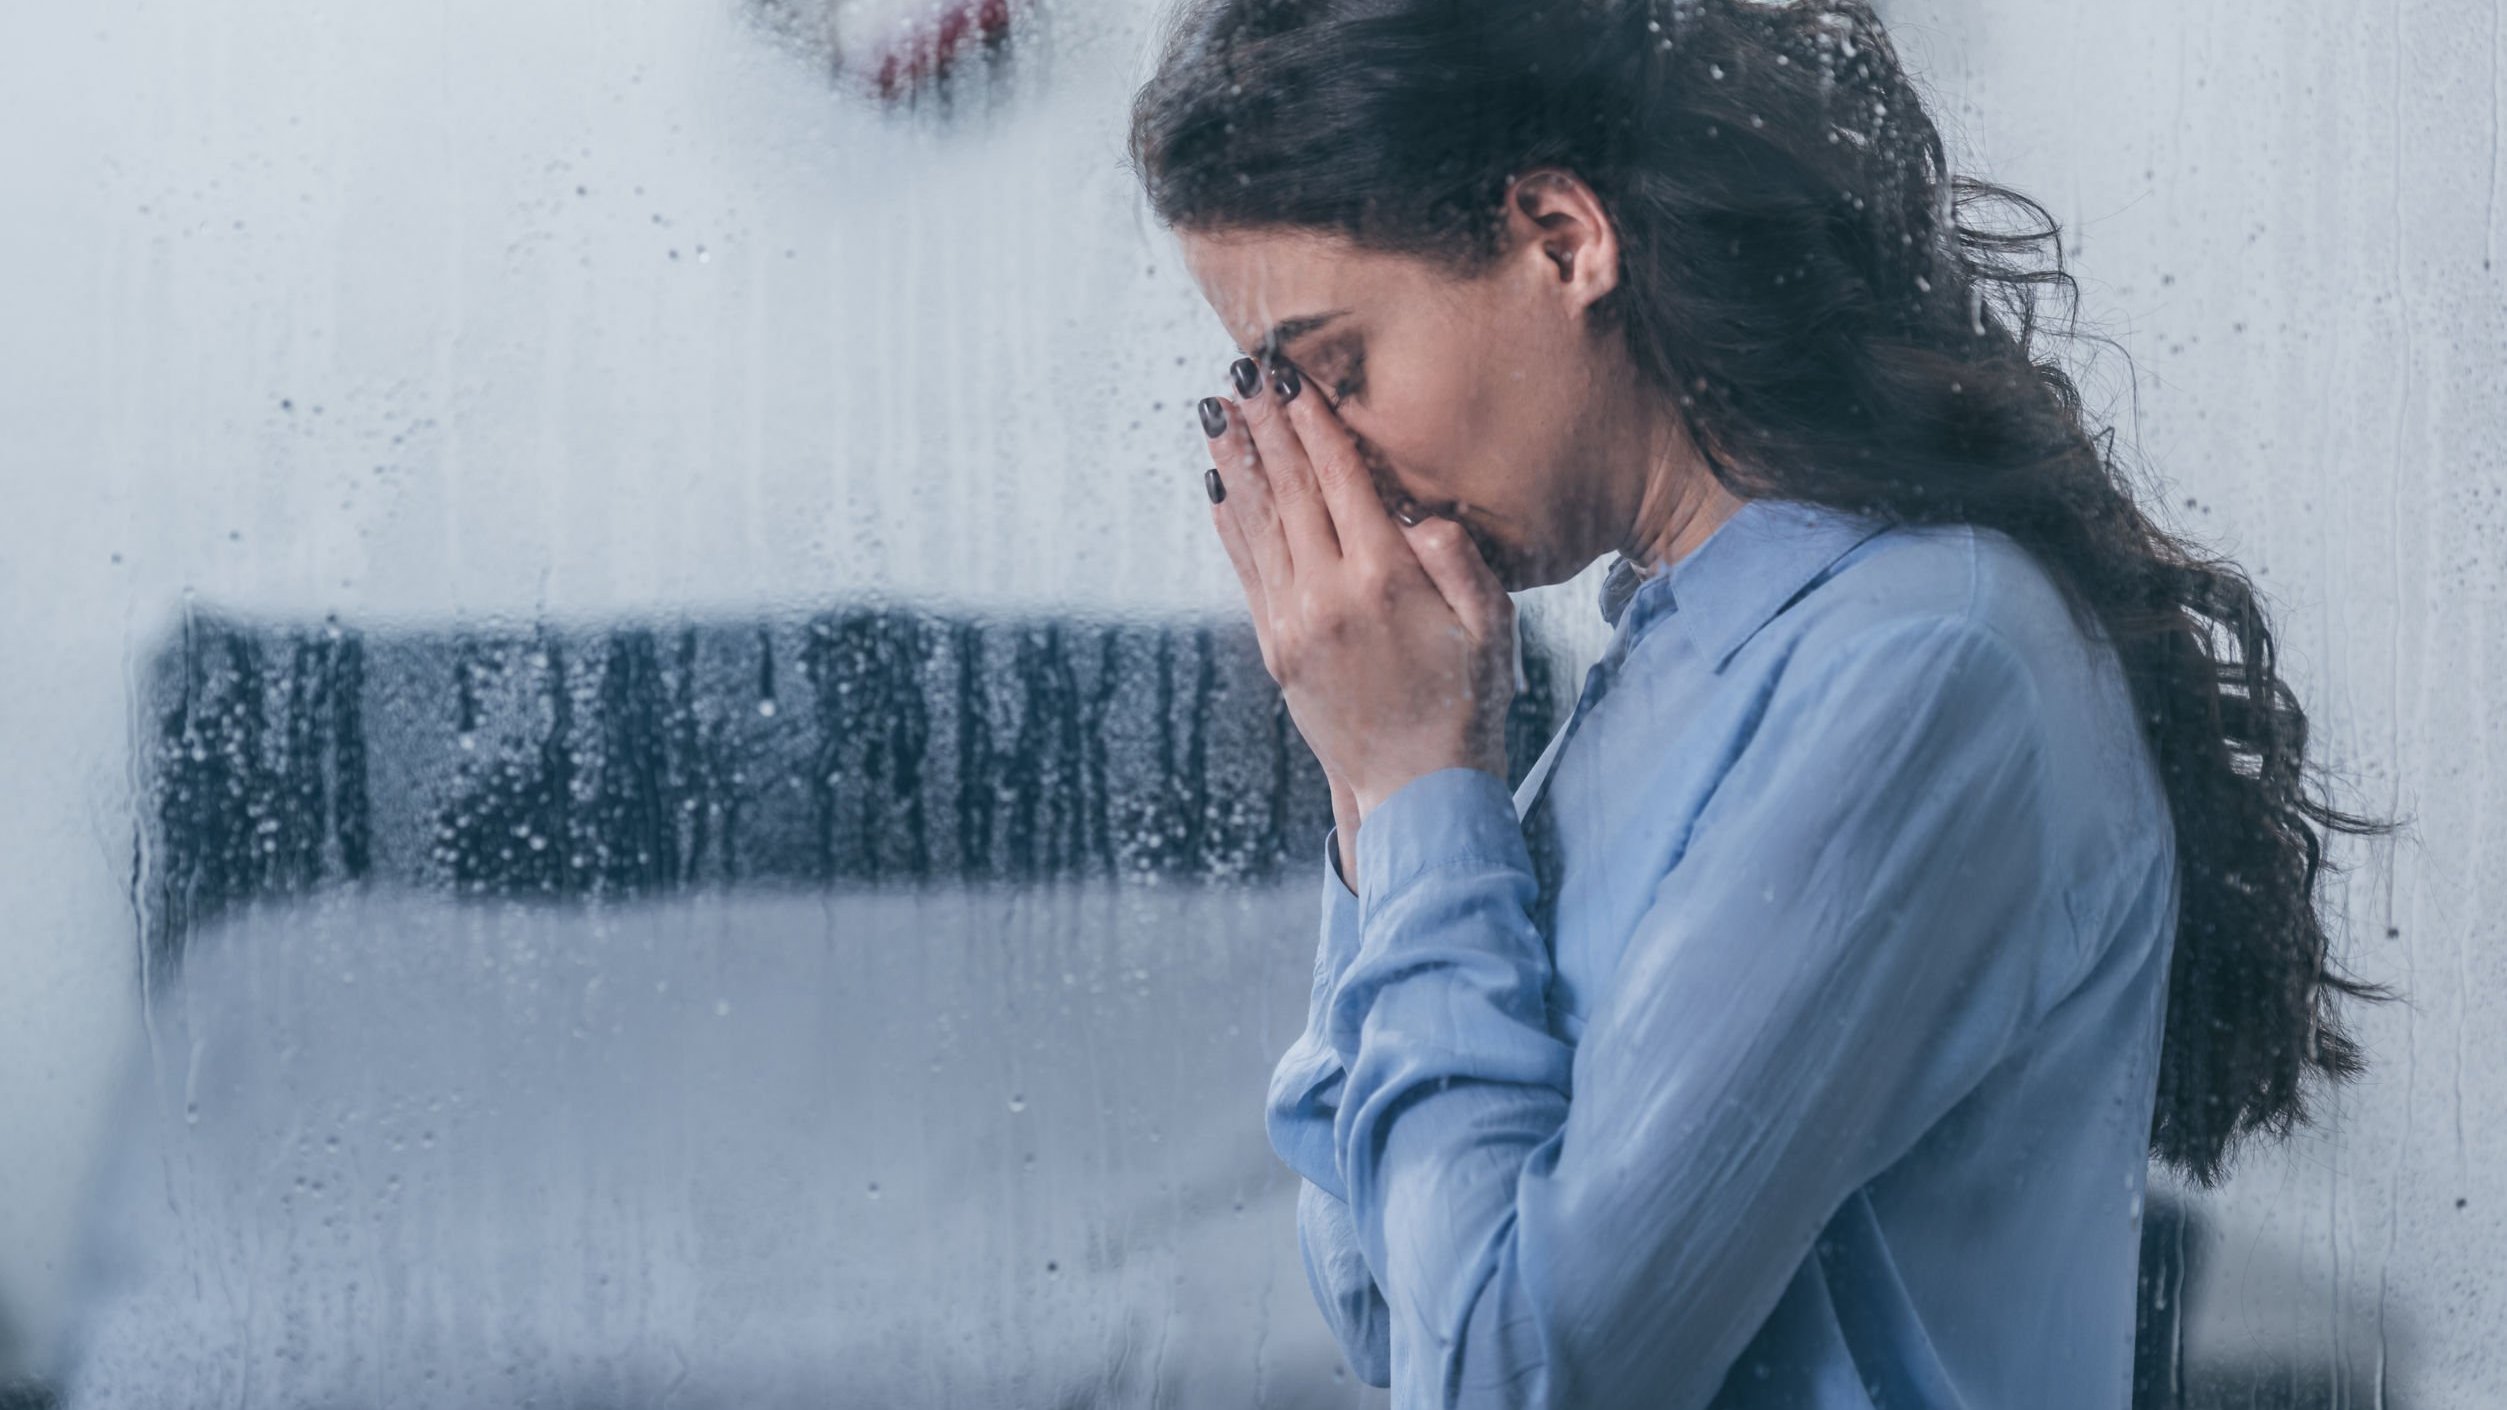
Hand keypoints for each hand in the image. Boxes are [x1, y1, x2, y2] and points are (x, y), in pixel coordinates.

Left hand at [1197, 358, 1515, 823]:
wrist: (1415, 788)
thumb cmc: (1467, 701)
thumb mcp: (1490, 626)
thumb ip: (1457, 560)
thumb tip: (1417, 509)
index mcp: (1384, 579)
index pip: (1341, 479)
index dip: (1315, 423)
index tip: (1292, 377)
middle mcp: (1328, 593)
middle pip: (1289, 489)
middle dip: (1264, 425)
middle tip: (1241, 372)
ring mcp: (1293, 621)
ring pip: (1257, 522)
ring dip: (1236, 461)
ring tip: (1216, 410)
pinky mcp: (1275, 646)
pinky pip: (1246, 568)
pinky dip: (1230, 519)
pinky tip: (1218, 484)